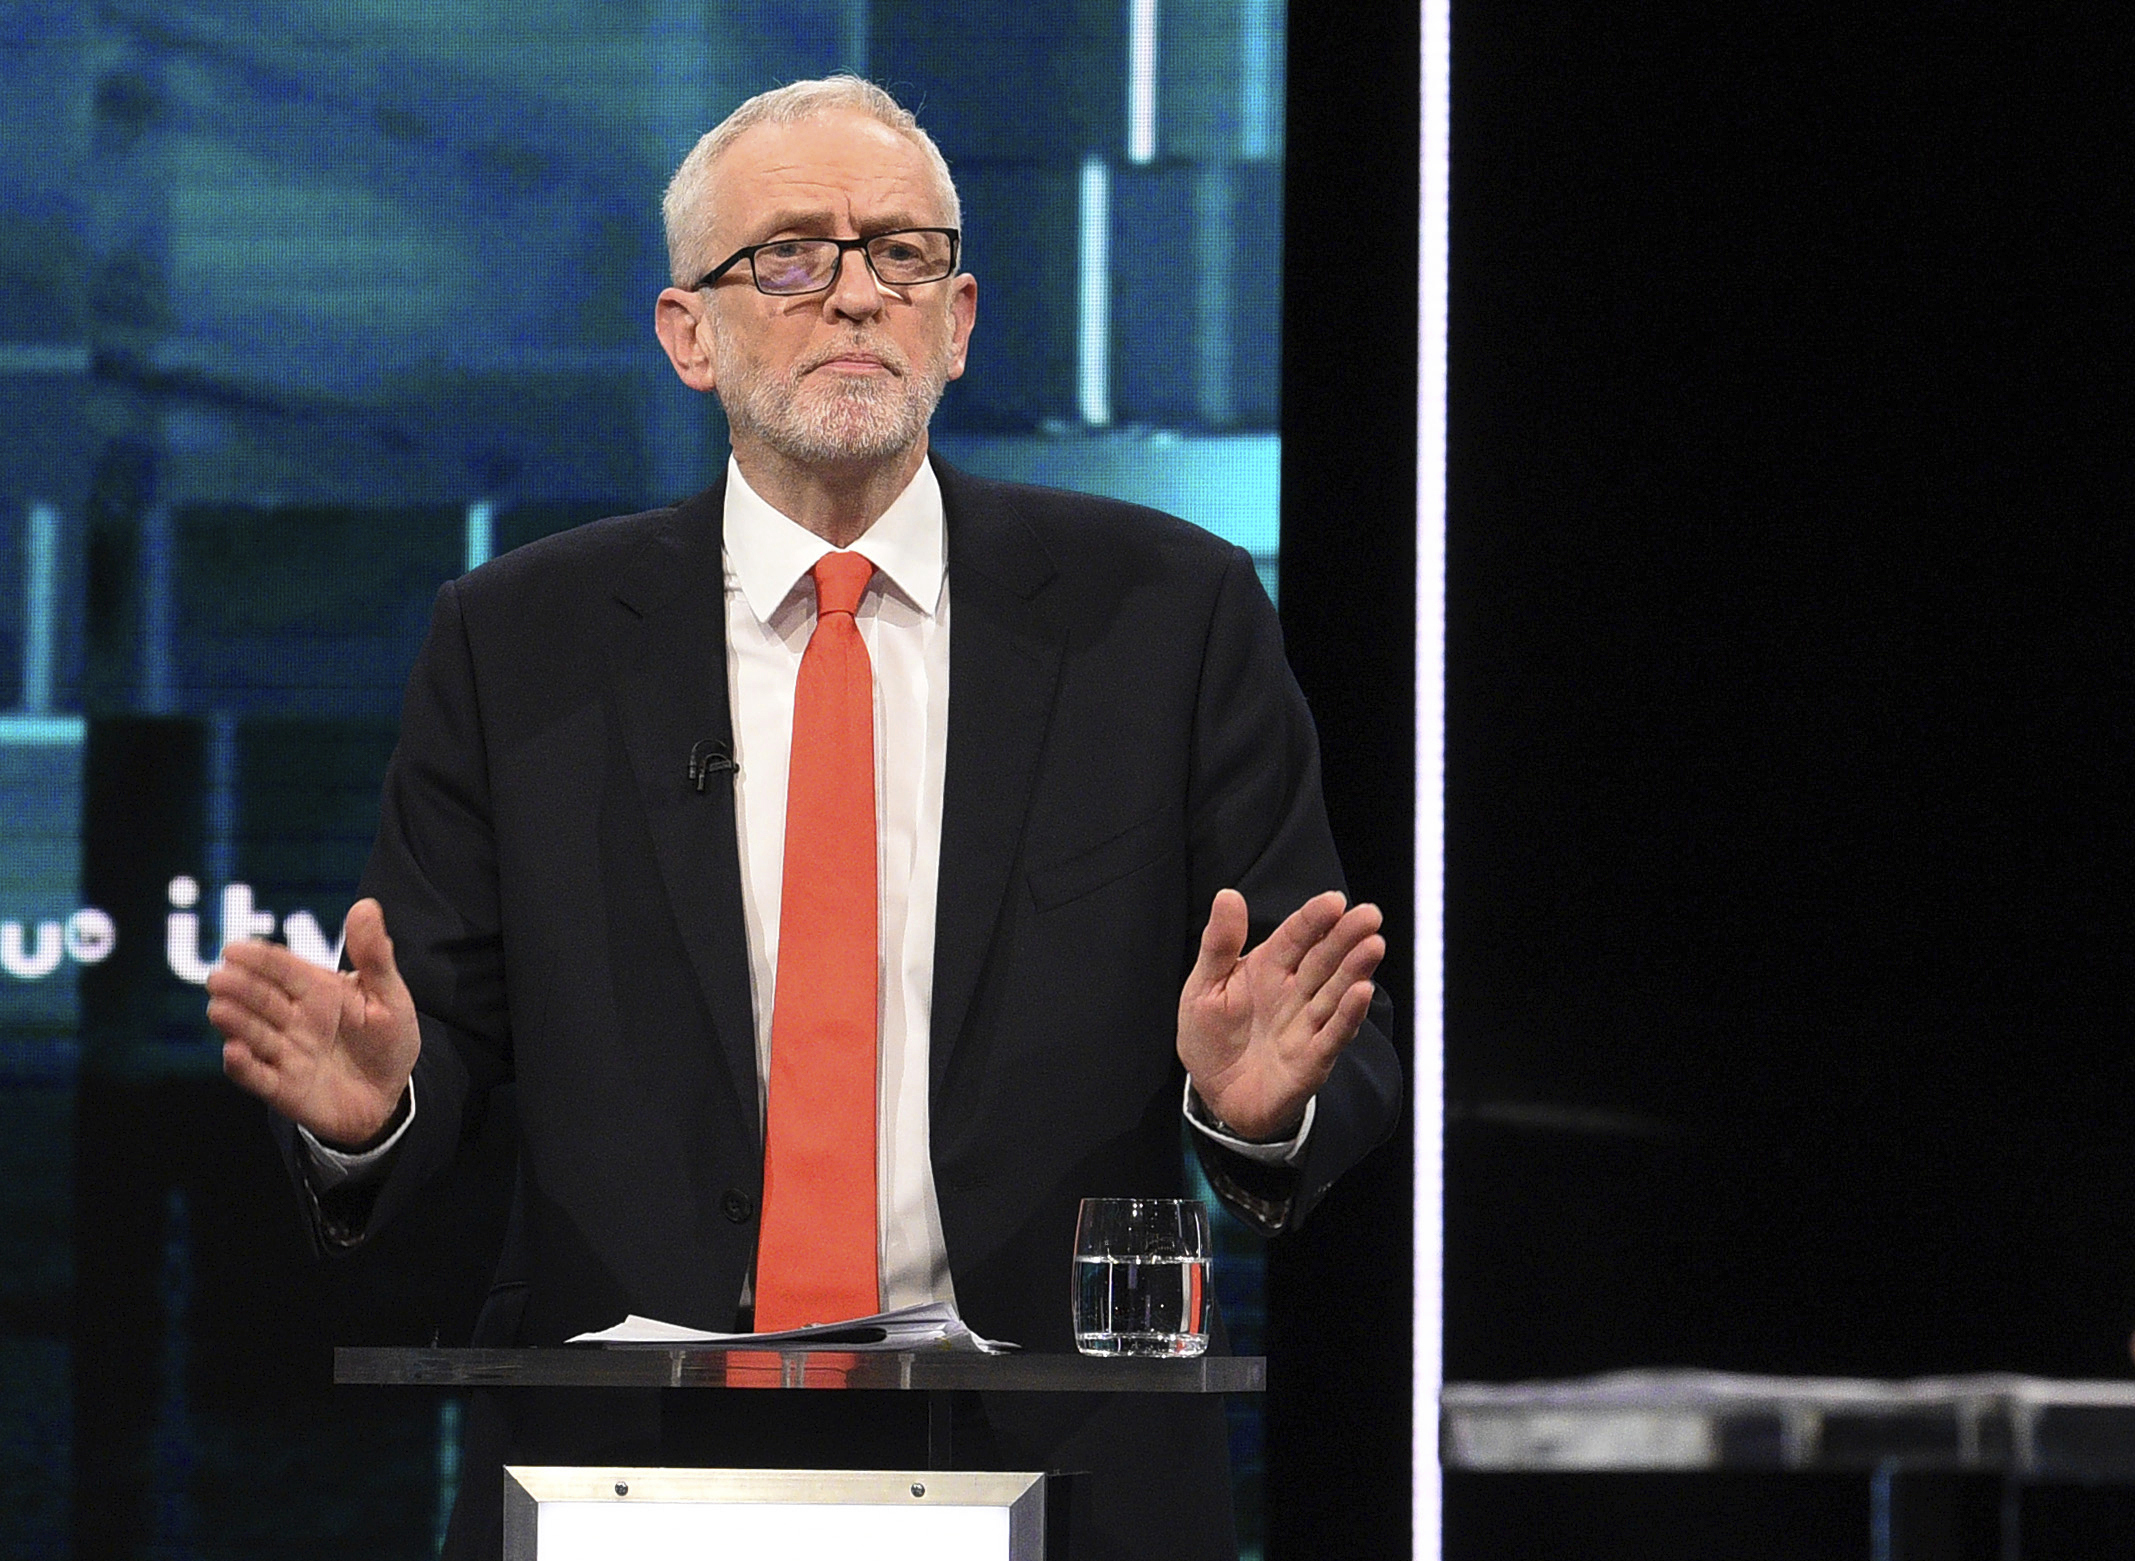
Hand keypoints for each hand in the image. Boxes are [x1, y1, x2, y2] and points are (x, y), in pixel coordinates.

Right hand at [207, 897, 419, 1147]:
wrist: (389, 1095)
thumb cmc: (386, 1039)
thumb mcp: (389, 996)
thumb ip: (375, 956)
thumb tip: (366, 905)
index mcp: (316, 990)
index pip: (283, 968)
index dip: (260, 958)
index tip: (234, 949)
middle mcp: (292, 1018)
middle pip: (261, 998)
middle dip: (239, 987)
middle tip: (219, 977)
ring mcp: (284, 1052)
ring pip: (252, 1034)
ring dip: (235, 1022)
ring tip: (219, 1008)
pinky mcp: (281, 1088)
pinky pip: (257, 1077)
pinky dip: (243, 1066)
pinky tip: (233, 1052)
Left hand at [1177, 888, 1384, 1141]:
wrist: (1215, 1094)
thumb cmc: (1211, 1036)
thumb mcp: (1204, 987)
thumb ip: (1219, 945)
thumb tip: (1227, 895)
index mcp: (1269, 968)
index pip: (1296, 937)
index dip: (1314, 919)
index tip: (1334, 901)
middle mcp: (1294, 992)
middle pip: (1324, 959)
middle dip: (1346, 937)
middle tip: (1369, 916)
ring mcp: (1307, 1025)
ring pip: (1335, 992)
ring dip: (1355, 970)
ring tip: (1373, 946)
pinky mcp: (1312, 1060)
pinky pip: (1332, 1035)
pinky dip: (1347, 1015)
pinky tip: (1361, 992)